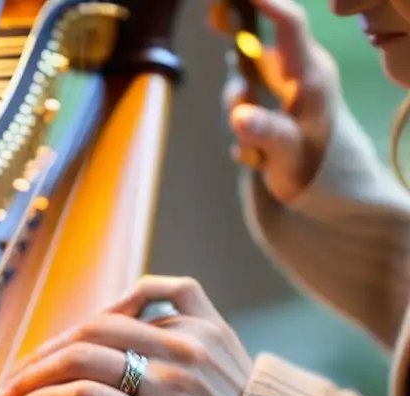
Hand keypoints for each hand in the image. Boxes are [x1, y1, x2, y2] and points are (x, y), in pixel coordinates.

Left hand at [0, 276, 253, 395]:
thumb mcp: (220, 346)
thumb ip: (178, 313)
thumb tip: (112, 311)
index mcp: (195, 323)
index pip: (110, 316)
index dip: (64, 338)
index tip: (34, 362)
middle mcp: (184, 347)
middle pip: (89, 333)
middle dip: (39, 357)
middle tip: (6, 383)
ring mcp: (173, 386)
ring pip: (83, 361)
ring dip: (32, 379)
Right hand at [218, 0, 340, 202]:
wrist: (338, 200)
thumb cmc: (323, 175)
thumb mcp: (292, 157)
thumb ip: (267, 133)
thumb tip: (239, 113)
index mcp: (312, 77)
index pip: (289, 25)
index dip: (265, 3)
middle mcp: (298, 75)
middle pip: (257, 47)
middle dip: (237, 65)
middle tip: (235, 94)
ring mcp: (286, 92)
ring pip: (245, 80)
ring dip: (236, 108)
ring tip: (250, 147)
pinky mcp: (275, 110)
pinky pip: (244, 105)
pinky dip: (241, 128)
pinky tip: (253, 156)